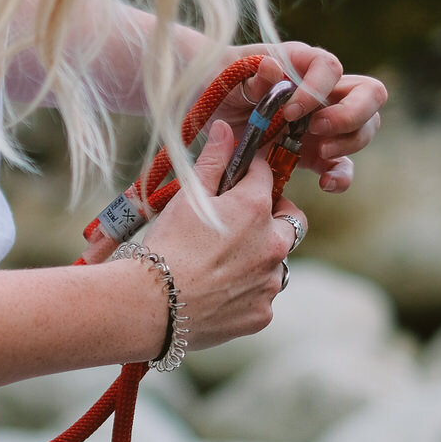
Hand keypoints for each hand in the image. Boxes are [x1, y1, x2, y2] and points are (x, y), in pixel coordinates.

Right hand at [141, 122, 303, 347]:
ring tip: (221, 265)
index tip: (236, 181)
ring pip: (276, 262)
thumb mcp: (186, 198)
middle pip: (291, 220)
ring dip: (259, 258)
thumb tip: (227, 128)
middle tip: (240, 224)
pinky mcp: (262, 313)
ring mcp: (269, 282)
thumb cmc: (164, 247)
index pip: (266, 176)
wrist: (149, 305)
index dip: (250, 175)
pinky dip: (246, 293)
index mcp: (256, 208)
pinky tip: (216, 293)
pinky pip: (262, 296)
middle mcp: (274, 244)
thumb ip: (212, 162)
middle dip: (273, 218)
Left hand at [220, 41, 387, 193]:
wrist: (211, 111)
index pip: (330, 67)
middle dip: (351, 114)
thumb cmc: (221, 84)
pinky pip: (343, 165)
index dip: (318, 88)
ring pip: (366, 127)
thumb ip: (250, 76)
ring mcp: (325, 122)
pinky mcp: (317, 152)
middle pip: (370, 93)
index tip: (290, 110)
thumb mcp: (227, 78)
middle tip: (316, 129)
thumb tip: (273, 69)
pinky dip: (341, 176)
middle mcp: (323, 91)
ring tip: (318, 151)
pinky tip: (325, 184)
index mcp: (302, 64)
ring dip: (350, 142)